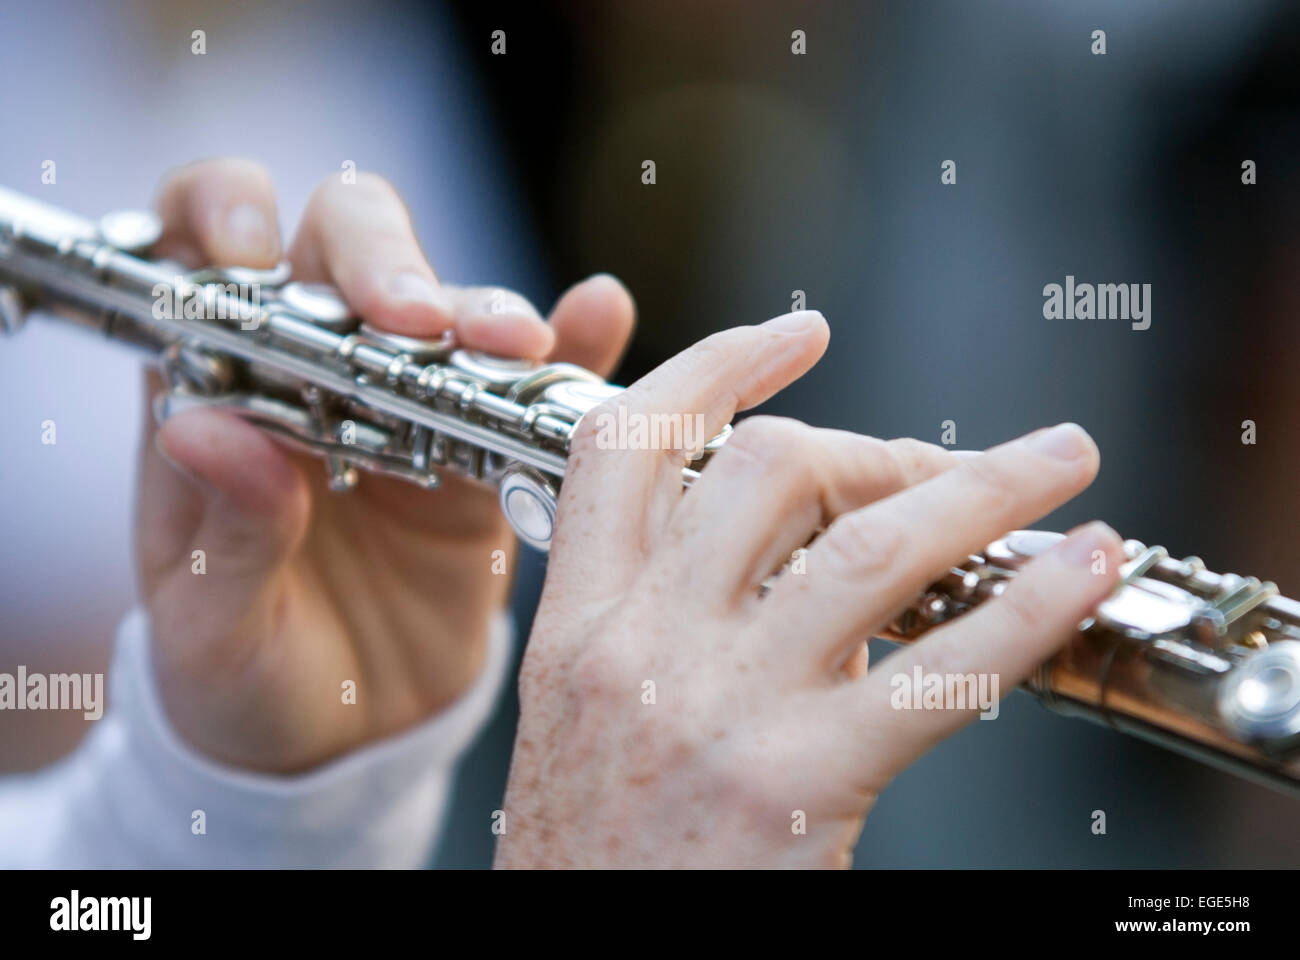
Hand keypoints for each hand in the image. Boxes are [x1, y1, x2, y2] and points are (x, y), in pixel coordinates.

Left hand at [136, 158, 633, 771]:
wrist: (339, 745)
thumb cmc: (244, 676)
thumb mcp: (210, 621)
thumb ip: (222, 529)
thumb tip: (206, 429)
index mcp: (219, 389)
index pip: (210, 246)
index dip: (228, 213)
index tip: (253, 249)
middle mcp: (317, 374)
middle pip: (347, 247)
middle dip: (384, 258)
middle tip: (415, 317)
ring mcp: (410, 405)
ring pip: (449, 311)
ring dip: (484, 314)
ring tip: (520, 349)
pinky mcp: (485, 455)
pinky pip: (533, 390)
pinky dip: (574, 349)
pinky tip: (600, 319)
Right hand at [495, 312, 1123, 867]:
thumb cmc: (597, 860)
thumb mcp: (580, 717)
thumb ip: (651, 618)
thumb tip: (775, 554)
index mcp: (575, 625)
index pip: (624, 445)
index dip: (714, 367)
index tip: (793, 335)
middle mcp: (640, 647)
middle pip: (767, 471)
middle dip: (876, 444)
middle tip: (942, 461)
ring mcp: (722, 710)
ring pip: (866, 546)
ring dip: (978, 491)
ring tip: (1053, 469)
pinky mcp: (802, 783)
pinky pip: (940, 669)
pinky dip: (1025, 609)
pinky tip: (1077, 579)